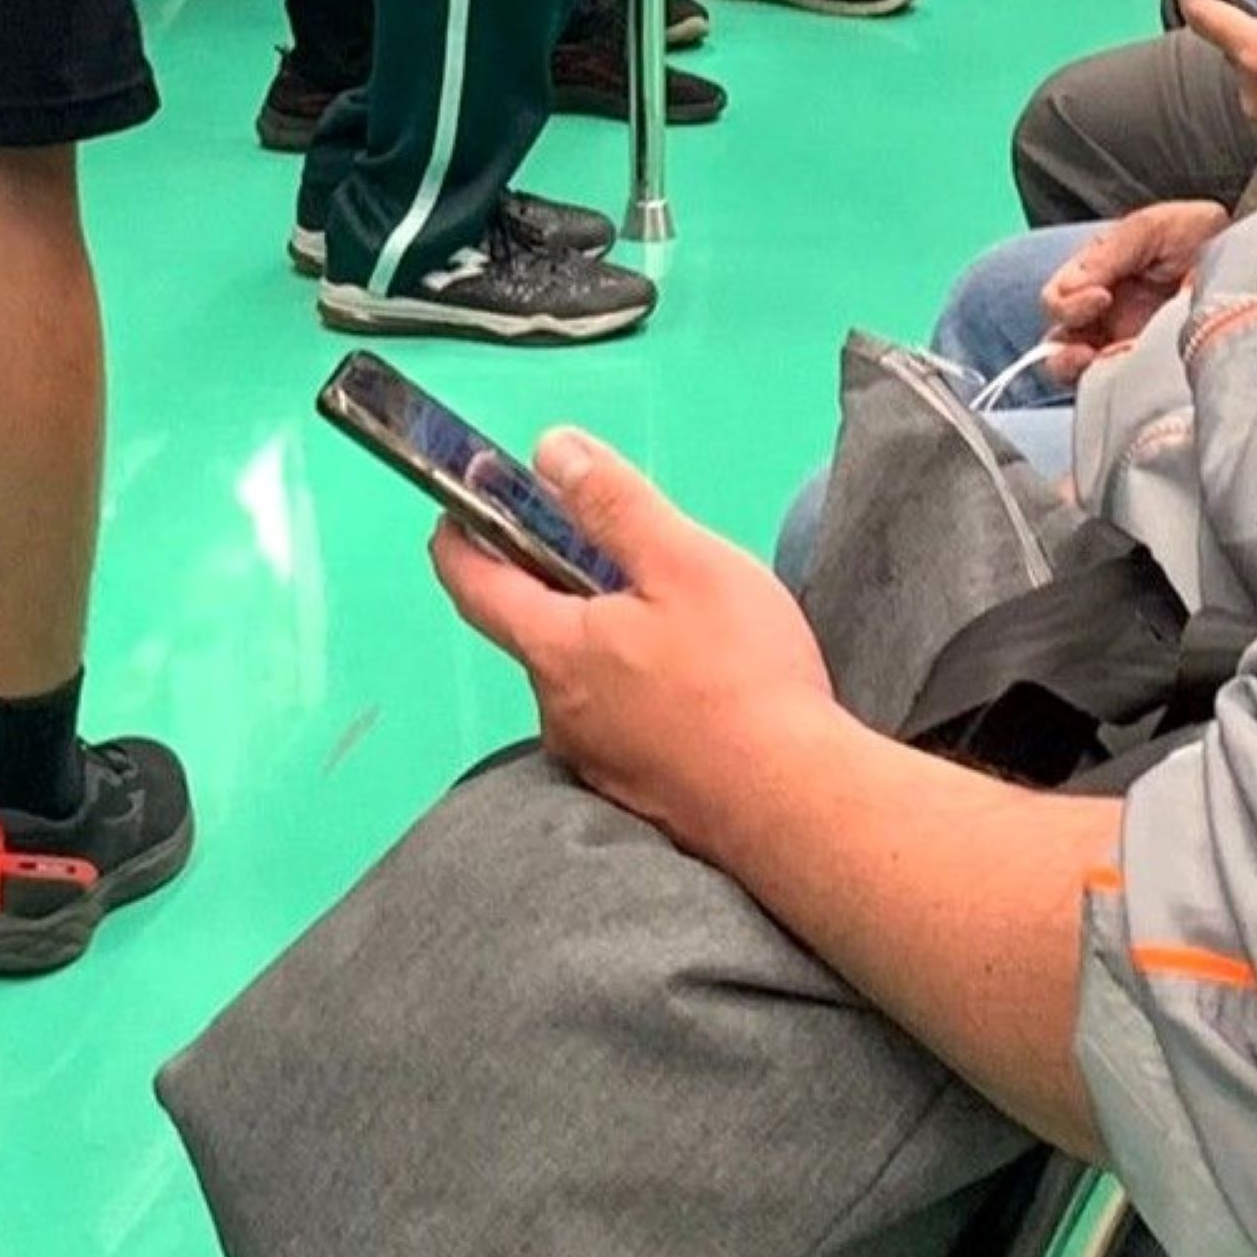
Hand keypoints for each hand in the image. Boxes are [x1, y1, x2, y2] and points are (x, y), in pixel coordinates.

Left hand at [428, 430, 838, 859]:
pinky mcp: (636, 794)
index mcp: (555, 650)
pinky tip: (697, 686)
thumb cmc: (740, 676)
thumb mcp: (684, 563)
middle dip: (564, 585)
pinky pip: (618, 723)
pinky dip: (637, 690)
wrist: (798, 806)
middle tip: (625, 554)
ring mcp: (595, 761)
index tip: (459, 505)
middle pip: (536, 630)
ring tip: (681, 621)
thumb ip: (614, 504)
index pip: (472, 585)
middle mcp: (557, 713)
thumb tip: (551, 451)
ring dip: (608, 642)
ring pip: (582, 679)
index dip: (457, 538)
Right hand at [1038, 199, 1231, 379]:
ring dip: (1074, 371)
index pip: (1058, 298)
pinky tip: (1124, 375)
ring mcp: (1124, 348)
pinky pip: (1112, 390)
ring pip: (1074, 373)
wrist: (1250, 259)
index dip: (1068, 302)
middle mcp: (1104, 317)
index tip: (1101, 296)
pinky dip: (1107, 388)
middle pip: (1057, 343)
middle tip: (1087, 346)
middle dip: (1061, 349)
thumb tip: (1075, 286)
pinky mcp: (1147, 374)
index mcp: (1097, 279)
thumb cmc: (1201, 237)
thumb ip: (1110, 251)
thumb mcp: (1152, 228)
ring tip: (1095, 365)